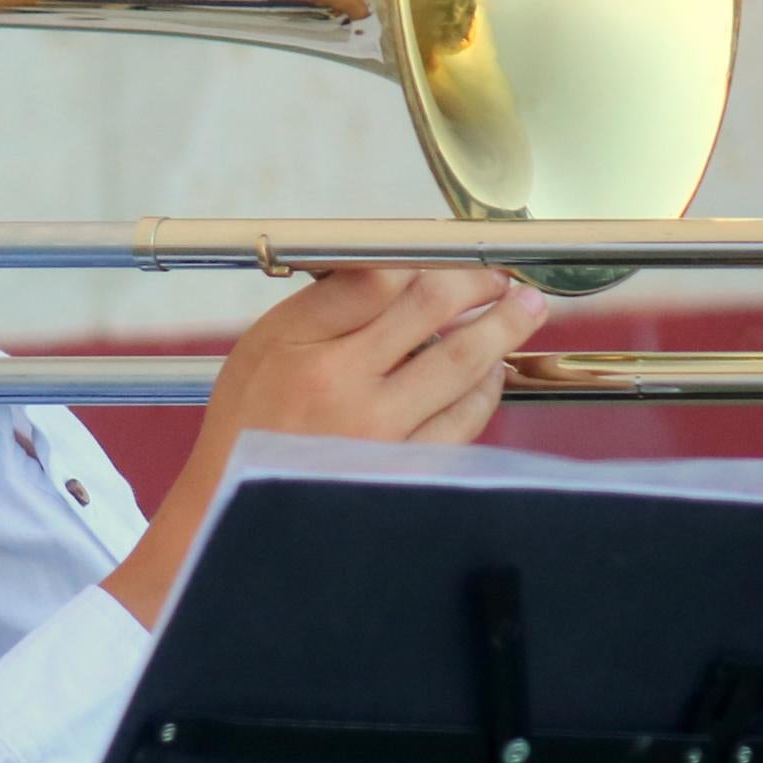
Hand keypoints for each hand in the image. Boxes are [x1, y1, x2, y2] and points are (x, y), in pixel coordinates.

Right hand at [100, 268, 551, 625]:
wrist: (241, 508)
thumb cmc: (250, 423)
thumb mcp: (265, 346)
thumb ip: (325, 304)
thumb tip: (394, 266)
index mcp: (305, 349)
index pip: (382, 279)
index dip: (427, 258)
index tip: (451, 254)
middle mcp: (345, 389)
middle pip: (433, 310)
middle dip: (481, 284)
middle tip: (506, 277)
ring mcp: (380, 434)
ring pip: (462, 364)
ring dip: (501, 332)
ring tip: (521, 313)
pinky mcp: (405, 472)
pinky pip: (464, 423)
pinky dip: (485, 391)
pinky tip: (491, 375)